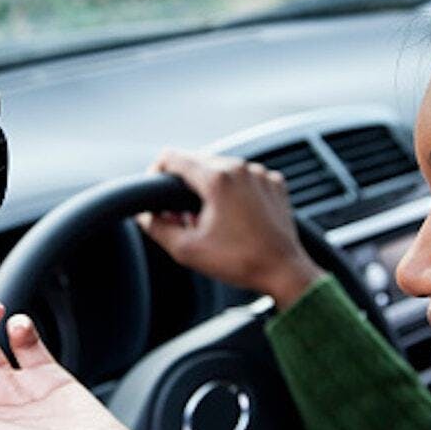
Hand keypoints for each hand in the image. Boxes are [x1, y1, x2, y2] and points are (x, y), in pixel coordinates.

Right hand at [137, 148, 324, 309]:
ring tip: (208, 221)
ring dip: (208, 189)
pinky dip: (233, 193)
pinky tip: (232, 218)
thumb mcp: (187, 250)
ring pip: (221, 170)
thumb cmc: (240, 261)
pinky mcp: (274, 185)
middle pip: (197, 163)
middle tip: (181, 217)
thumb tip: (146, 216)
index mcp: (217, 178)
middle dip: (183, 186)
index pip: (172, 158)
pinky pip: (244, 179)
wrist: (284, 272)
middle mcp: (241, 168)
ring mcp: (260, 175)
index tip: (155, 194)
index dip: (155, 173)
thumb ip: (158, 228)